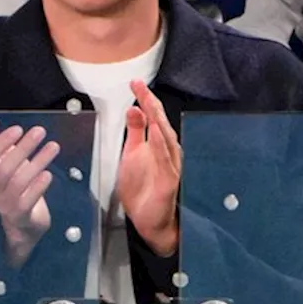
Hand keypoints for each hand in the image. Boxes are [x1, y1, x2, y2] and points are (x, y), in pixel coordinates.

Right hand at [0, 119, 58, 263]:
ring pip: (17, 184)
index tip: (17, 128)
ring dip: (37, 163)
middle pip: (3, 169)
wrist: (22, 223)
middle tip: (40, 131)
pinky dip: (38, 187)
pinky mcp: (21, 217)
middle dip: (23, 148)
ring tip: (53, 146)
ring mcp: (5, 206)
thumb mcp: (4, 161)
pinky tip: (48, 174)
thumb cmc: (13, 186)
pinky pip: (27, 202)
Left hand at [118, 81, 181, 255]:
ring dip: (158, 120)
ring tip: (149, 103)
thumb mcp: (132, 154)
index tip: (135, 83)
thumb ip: (135, 132)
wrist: (148, 220)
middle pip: (161, 123)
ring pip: (167, 139)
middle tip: (141, 86)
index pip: (152, 117)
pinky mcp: (169, 181)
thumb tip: (133, 108)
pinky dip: (161, 146)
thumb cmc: (143, 188)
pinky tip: (156, 133)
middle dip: (151, 104)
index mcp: (158, 144)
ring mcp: (170, 166)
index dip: (145, 99)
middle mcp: (167, 152)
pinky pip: (166, 161)